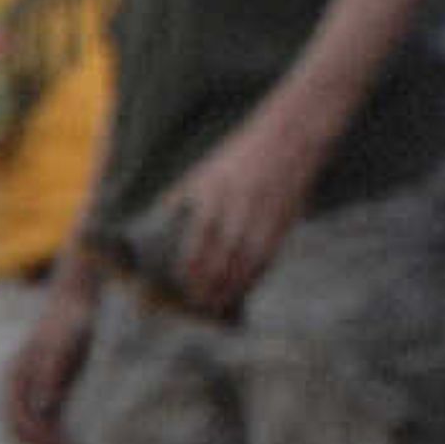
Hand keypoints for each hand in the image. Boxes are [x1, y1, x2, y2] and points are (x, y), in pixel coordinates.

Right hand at [5, 266, 100, 443]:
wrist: (74, 306)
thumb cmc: (72, 322)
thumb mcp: (66, 342)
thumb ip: (53, 371)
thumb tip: (45, 406)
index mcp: (14, 377)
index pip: (18, 421)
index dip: (41, 441)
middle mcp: (15, 388)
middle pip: (19, 431)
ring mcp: (27, 391)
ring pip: (27, 429)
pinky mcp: (41, 393)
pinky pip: (40, 422)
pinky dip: (52, 436)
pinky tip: (73, 441)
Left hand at [159, 100, 329, 318]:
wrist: (291, 137)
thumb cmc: (239, 156)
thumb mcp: (205, 171)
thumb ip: (181, 199)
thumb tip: (153, 226)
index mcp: (215, 191)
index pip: (198, 238)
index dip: (188, 266)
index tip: (177, 286)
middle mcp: (239, 205)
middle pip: (222, 255)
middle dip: (208, 284)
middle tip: (195, 305)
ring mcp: (263, 215)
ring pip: (246, 261)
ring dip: (230, 287)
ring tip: (216, 306)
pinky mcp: (283, 222)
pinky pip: (267, 256)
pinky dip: (254, 276)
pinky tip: (243, 289)